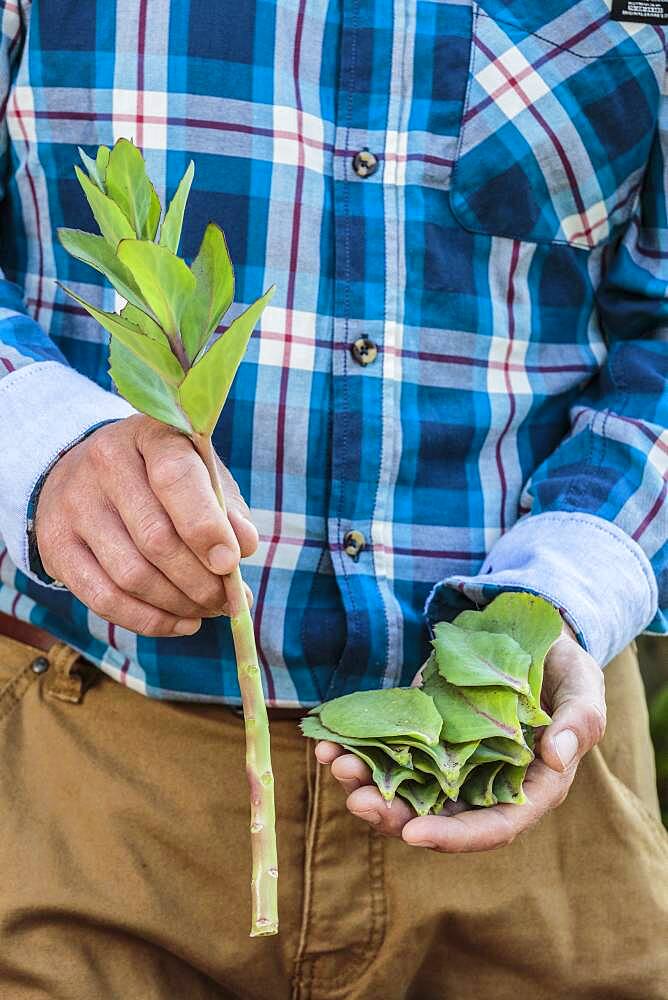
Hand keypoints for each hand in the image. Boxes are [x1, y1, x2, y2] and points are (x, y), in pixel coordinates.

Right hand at [35, 415, 257, 636]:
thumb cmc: (163, 478)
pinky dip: (149, 621)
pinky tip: (181, 623)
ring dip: (178, 604)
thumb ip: (226, 509)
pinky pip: (104, 598)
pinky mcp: (56, 544)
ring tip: (208, 610)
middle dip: (200, 581)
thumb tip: (245, 546)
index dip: (205, 527)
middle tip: (227, 600)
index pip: (176, 479)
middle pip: (155, 538)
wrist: (88, 473)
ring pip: (131, 575)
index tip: (230, 563)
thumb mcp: (202, 476)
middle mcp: (105, 462)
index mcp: (151, 435)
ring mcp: (75, 504)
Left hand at [315, 620, 605, 851]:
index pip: (492, 827)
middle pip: (436, 816)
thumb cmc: (565, 666)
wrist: (533, 634)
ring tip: (334, 762)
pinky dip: (359, 749)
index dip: (454, 836)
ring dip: (366, 782)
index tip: (414, 834)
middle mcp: (483, 783)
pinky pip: (389, 750)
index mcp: (527, 787)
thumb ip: (577, 721)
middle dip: (393, 813)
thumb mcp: (583, 686)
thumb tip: (556, 757)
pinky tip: (329, 740)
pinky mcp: (424, 731)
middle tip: (357, 799)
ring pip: (404, 787)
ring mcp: (449, 758)